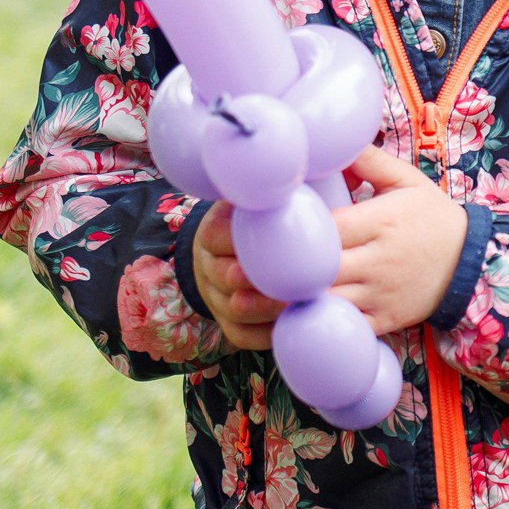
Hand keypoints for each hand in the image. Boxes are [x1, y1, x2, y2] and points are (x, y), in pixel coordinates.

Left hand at [191, 147, 470, 347]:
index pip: (329, 228)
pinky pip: (342, 329)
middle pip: (320, 270)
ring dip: (285, 305)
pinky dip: (312, 328)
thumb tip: (325, 139)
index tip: (255, 231)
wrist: (472, 264)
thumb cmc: (433, 217)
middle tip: (231, 270)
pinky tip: (280, 325)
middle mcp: (379, 260)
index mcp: (381, 222)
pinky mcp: (382, 321)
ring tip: (243, 300)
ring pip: (326, 304)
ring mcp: (380, 295)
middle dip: (277, 273)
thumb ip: (368, 160)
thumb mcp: (408, 180)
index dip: (292, 234)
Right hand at [192, 202, 285, 351]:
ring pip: (233, 310)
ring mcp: (215, 298)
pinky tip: (292, 328)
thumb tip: (300, 172)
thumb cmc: (260, 220)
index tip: (268, 241)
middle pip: (222, 276)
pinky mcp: (229, 325)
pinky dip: (266, 335)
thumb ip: (269, 193)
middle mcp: (208, 266)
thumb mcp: (256, 201)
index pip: (216, 235)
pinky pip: (242, 335)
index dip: (238, 240)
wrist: (232, 254)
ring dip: (263, 310)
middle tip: (284, 281)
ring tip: (293, 305)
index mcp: (213, 231)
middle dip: (252, 280)